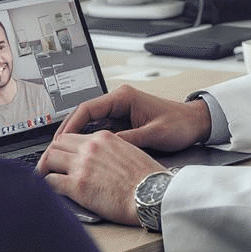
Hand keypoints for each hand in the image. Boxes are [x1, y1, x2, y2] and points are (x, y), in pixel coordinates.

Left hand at [37, 128, 165, 224]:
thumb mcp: (131, 152)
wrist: (153, 194)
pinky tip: (47, 191)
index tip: (60, 154)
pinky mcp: (78, 185)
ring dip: (43, 168)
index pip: (73, 135)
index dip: (62, 146)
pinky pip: (50, 181)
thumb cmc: (148, 178)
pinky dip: (45, 185)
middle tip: (47, 166)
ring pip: (49, 159)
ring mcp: (83, 165)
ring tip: (43, 178)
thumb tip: (103, 159)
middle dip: (50, 154)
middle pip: (57, 143)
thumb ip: (112, 150)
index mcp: (104, 138)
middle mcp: (90, 147)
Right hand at [56, 84, 211, 152]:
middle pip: (85, 114)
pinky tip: (84, 153)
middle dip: (69, 131)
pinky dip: (91, 140)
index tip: (60, 140)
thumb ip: (129, 139)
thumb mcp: (153, 134)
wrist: (196, 123)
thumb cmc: (179, 125)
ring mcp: (121, 110)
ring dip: (79, 137)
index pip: (88, 107)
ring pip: (92, 123)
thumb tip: (104, 148)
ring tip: (64, 154)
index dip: (71, 124)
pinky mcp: (124, 120)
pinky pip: (102, 129)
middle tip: (54, 149)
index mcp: (124, 97)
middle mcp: (119, 101)